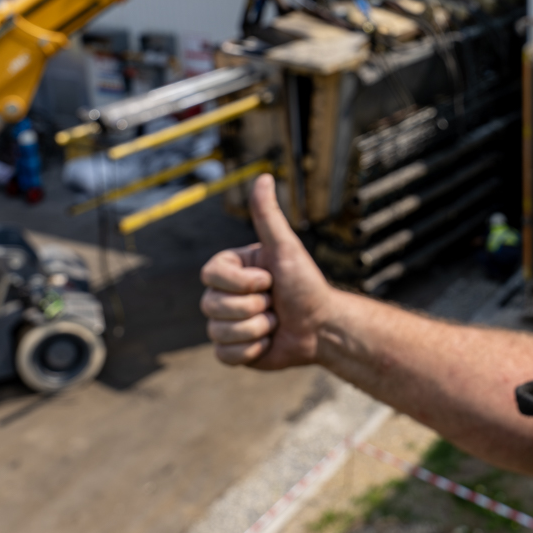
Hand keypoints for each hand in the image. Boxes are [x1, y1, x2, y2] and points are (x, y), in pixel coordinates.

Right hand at [199, 173, 336, 368]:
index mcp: (231, 269)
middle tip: (275, 303)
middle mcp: (224, 294)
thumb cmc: (306, 284)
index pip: (210, 276)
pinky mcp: (232, 350)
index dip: (243, 283)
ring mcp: (226, 323)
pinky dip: (251, 351)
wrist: (322, 327)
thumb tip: (264, 177)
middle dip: (253, 307)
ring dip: (256, 330)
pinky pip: (224, 355)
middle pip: (212, 305)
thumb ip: (268, 216)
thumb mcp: (286, 248)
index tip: (269, 279)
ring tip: (275, 323)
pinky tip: (268, 342)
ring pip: (218, 332)